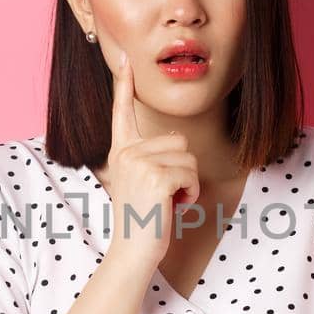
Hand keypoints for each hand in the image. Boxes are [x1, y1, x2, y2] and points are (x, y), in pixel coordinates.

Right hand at [100, 50, 199, 266]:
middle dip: (182, 170)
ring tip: (167, 203)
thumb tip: (176, 143)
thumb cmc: (143, 222)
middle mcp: (127, 152)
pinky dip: (191, 194)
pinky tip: (173, 208)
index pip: (122, 112)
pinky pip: (191, 174)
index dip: (124, 85)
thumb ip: (151, 160)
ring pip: (188, 157)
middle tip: (164, 196)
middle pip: (178, 141)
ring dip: (188, 184)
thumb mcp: (142, 183)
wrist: (132, 253)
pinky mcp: (156, 176)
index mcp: (121, 152)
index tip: (123, 59)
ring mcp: (140, 163)